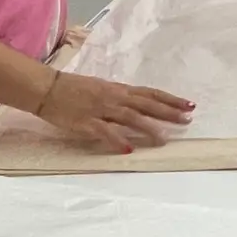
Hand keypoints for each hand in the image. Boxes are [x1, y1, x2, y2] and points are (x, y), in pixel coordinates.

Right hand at [35, 71, 193, 153]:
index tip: (189, 105)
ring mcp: (101, 109)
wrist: (47, 88)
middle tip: (187, 120)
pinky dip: (118, 140)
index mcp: (119, 89)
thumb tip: (138, 105)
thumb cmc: (74, 88)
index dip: (171, 99)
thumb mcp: (102, 88)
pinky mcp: (87, 122)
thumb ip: (120, 97)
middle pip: (147, 105)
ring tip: (164, 138)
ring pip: (130, 118)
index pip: (151, 94)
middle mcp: (114, 98)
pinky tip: (129, 149)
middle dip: (168, 112)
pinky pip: (105, 132)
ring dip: (149, 128)